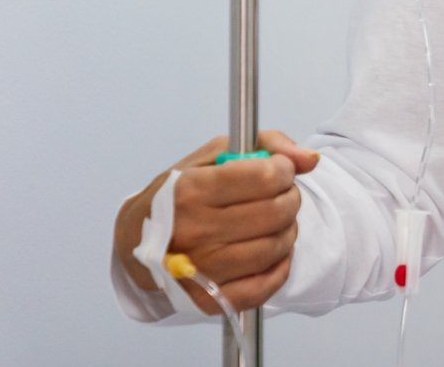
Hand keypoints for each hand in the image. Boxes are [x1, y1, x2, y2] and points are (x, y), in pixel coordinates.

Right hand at [113, 130, 319, 312]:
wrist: (134, 242)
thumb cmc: (179, 194)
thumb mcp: (214, 154)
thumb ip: (268, 144)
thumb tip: (309, 159)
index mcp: (191, 191)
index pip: (264, 177)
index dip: (283, 170)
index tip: (278, 170)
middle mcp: (194, 231)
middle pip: (275, 212)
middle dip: (290, 198)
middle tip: (280, 195)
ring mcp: (200, 269)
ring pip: (275, 247)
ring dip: (287, 230)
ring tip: (273, 222)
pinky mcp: (209, 300)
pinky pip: (265, 285)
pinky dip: (280, 266)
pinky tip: (271, 251)